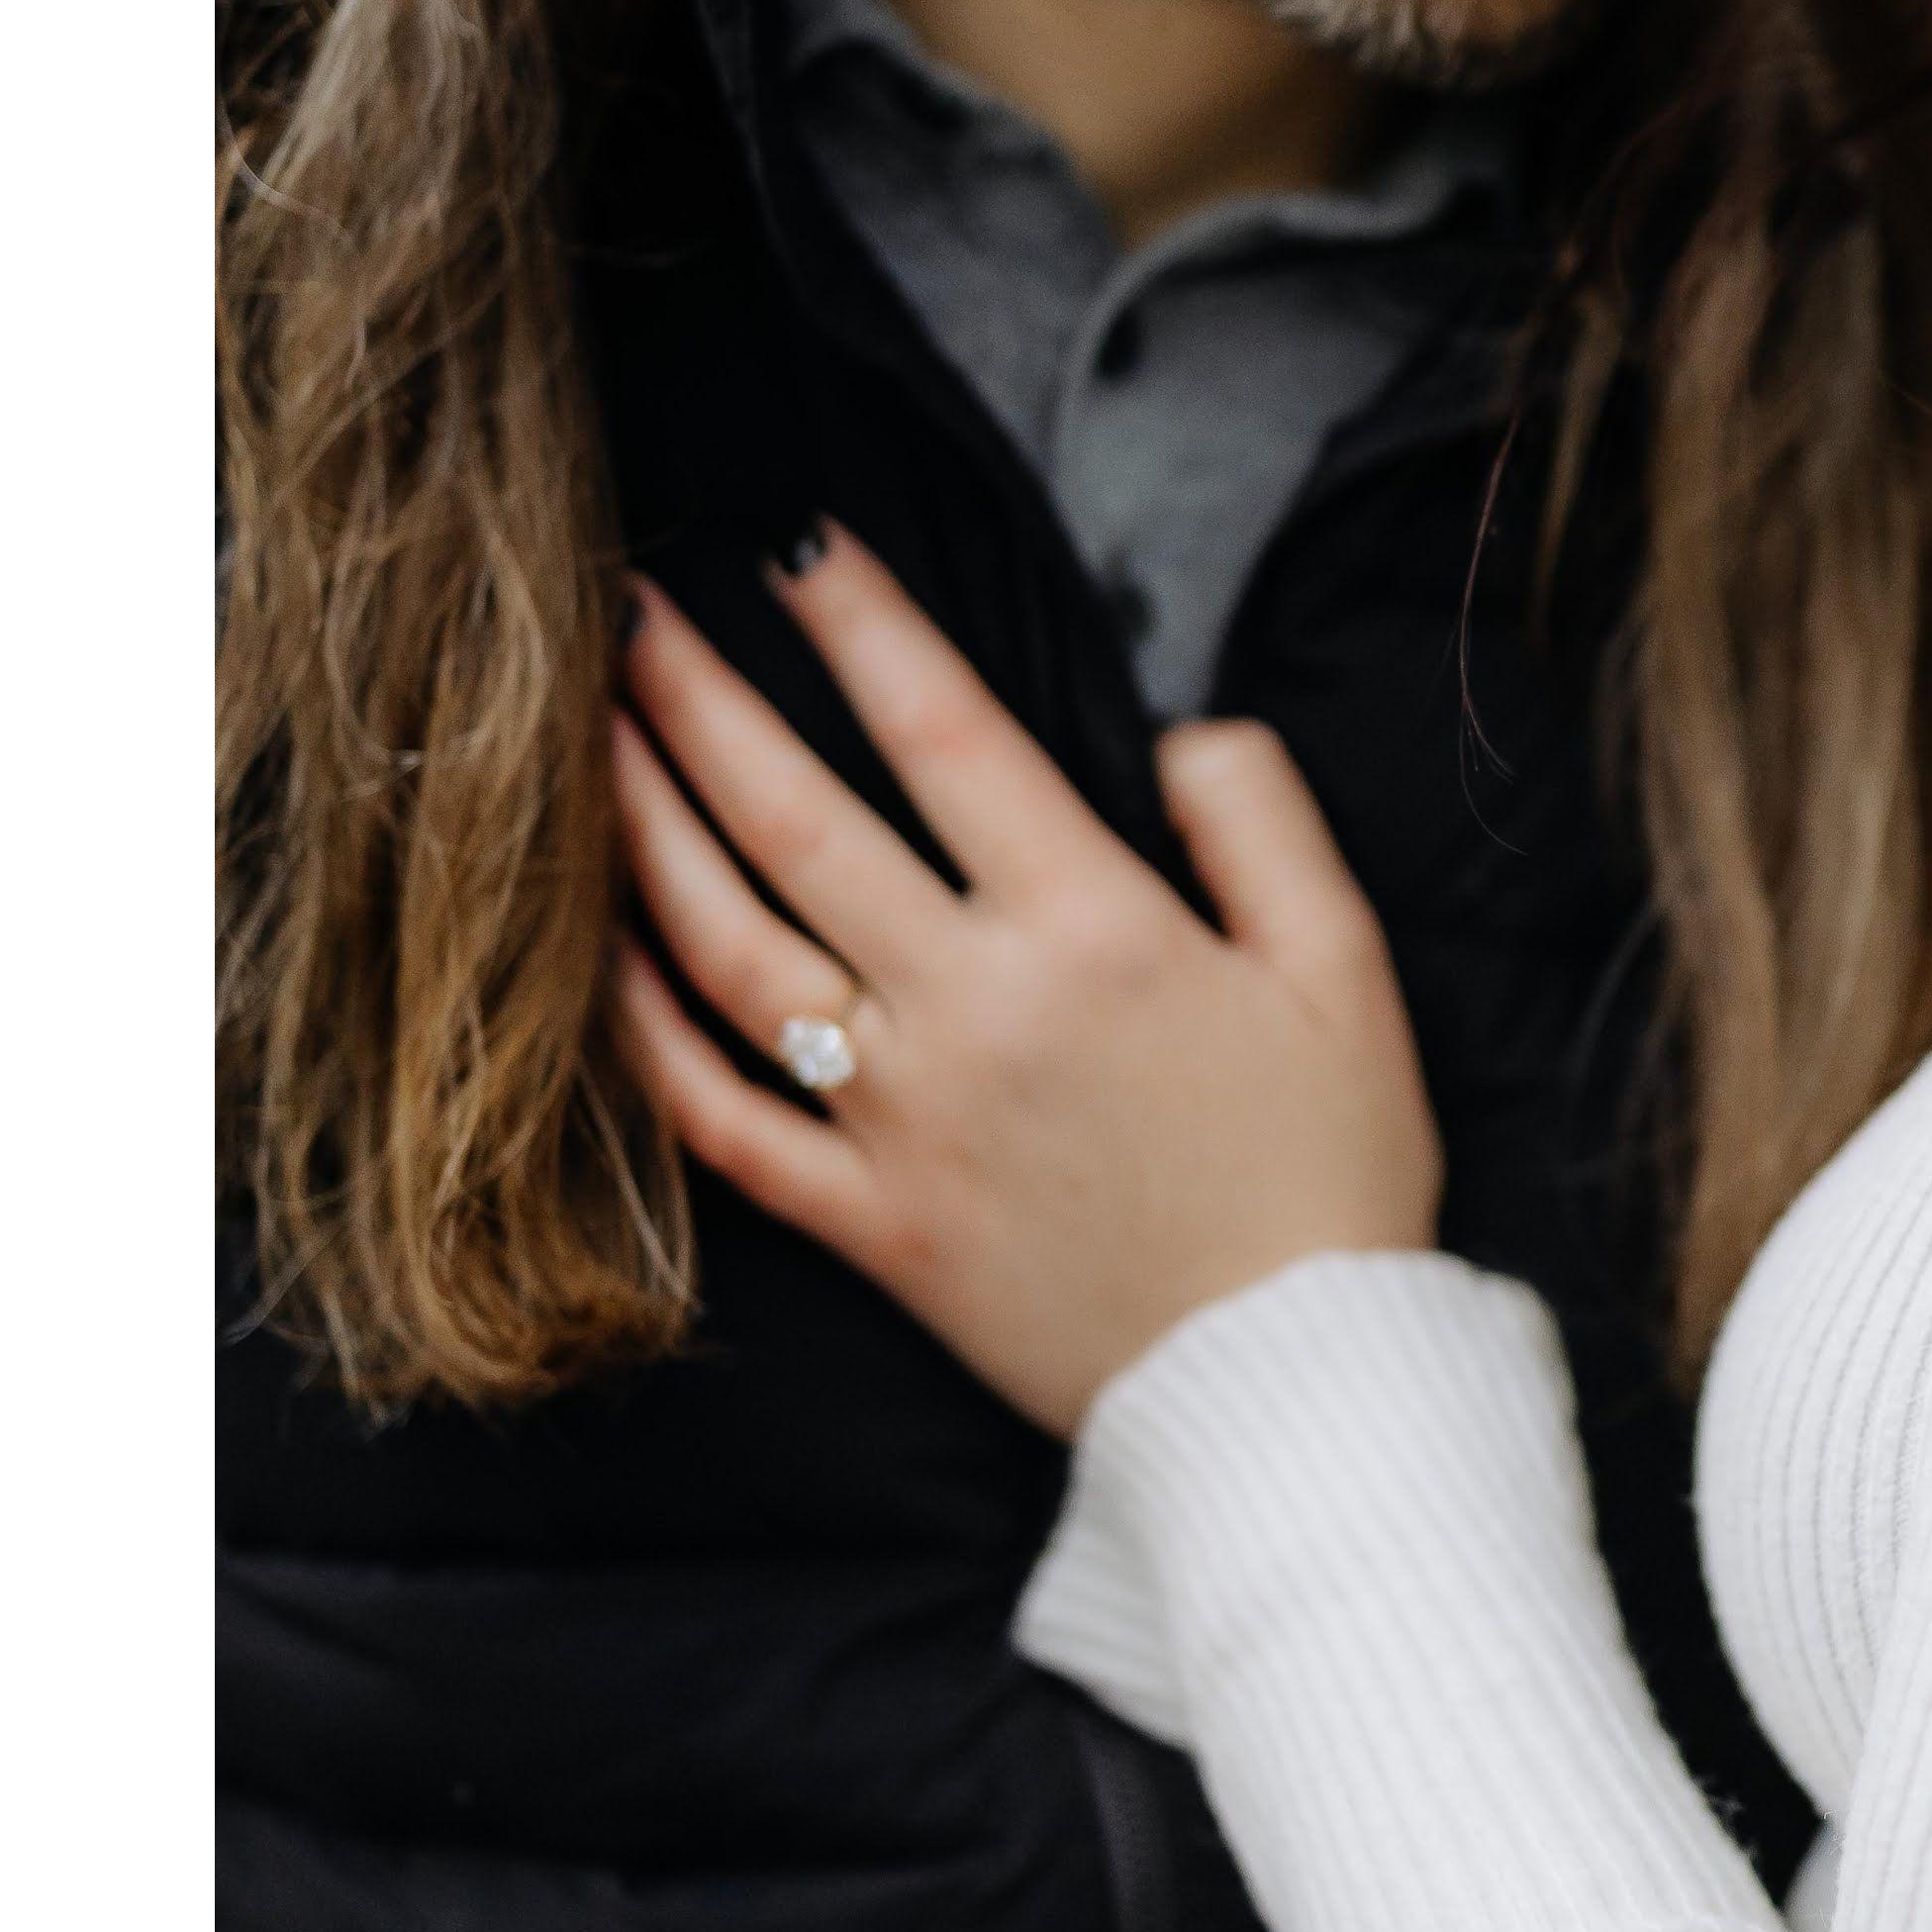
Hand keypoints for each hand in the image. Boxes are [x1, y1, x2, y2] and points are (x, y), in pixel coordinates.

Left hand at [603, 526, 1441, 1429]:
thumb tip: (1181, 732)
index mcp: (1093, 928)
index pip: (946, 732)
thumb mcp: (1347, 972)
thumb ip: (1262, 825)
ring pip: (735, 952)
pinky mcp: (872, 1225)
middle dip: (699, 701)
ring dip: (646, 837)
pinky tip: (602, 961)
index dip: (863, 623)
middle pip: (799, 822)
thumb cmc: (1332, 1176)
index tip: (795, 543)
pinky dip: (653, 1041)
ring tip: (584, 746)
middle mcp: (974, 1008)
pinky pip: (725, 1125)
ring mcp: (903, 1121)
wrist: (1294, 1388)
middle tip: (619, 609)